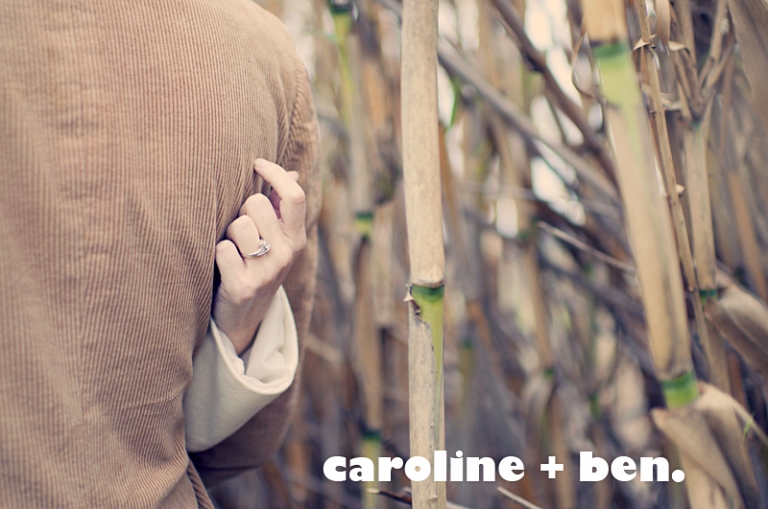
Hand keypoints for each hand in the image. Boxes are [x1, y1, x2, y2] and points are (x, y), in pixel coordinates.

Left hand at [212, 159, 306, 354]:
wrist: (243, 317)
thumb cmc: (254, 265)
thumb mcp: (276, 238)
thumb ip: (280, 206)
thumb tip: (292, 171)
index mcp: (296, 237)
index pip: (295, 195)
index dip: (275, 173)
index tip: (256, 163)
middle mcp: (287, 253)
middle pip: (257, 204)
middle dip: (241, 210)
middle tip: (239, 232)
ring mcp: (267, 271)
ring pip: (238, 225)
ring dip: (228, 233)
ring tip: (231, 249)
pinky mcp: (244, 287)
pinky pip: (222, 249)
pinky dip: (216, 254)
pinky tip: (222, 266)